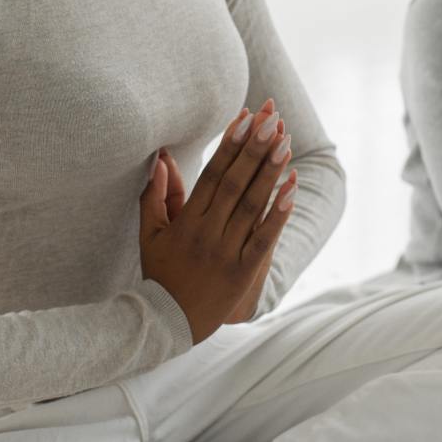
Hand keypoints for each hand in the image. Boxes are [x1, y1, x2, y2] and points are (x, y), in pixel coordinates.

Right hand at [139, 98, 296, 343]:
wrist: (165, 324)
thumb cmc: (159, 274)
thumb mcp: (149, 234)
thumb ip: (155, 195)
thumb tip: (160, 159)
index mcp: (186, 221)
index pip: (212, 174)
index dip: (230, 145)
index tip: (246, 117)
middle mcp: (207, 233)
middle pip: (235, 183)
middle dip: (255, 149)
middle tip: (273, 120)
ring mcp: (225, 252)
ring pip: (252, 206)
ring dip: (270, 173)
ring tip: (286, 143)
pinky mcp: (242, 273)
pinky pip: (263, 240)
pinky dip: (279, 215)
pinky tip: (292, 190)